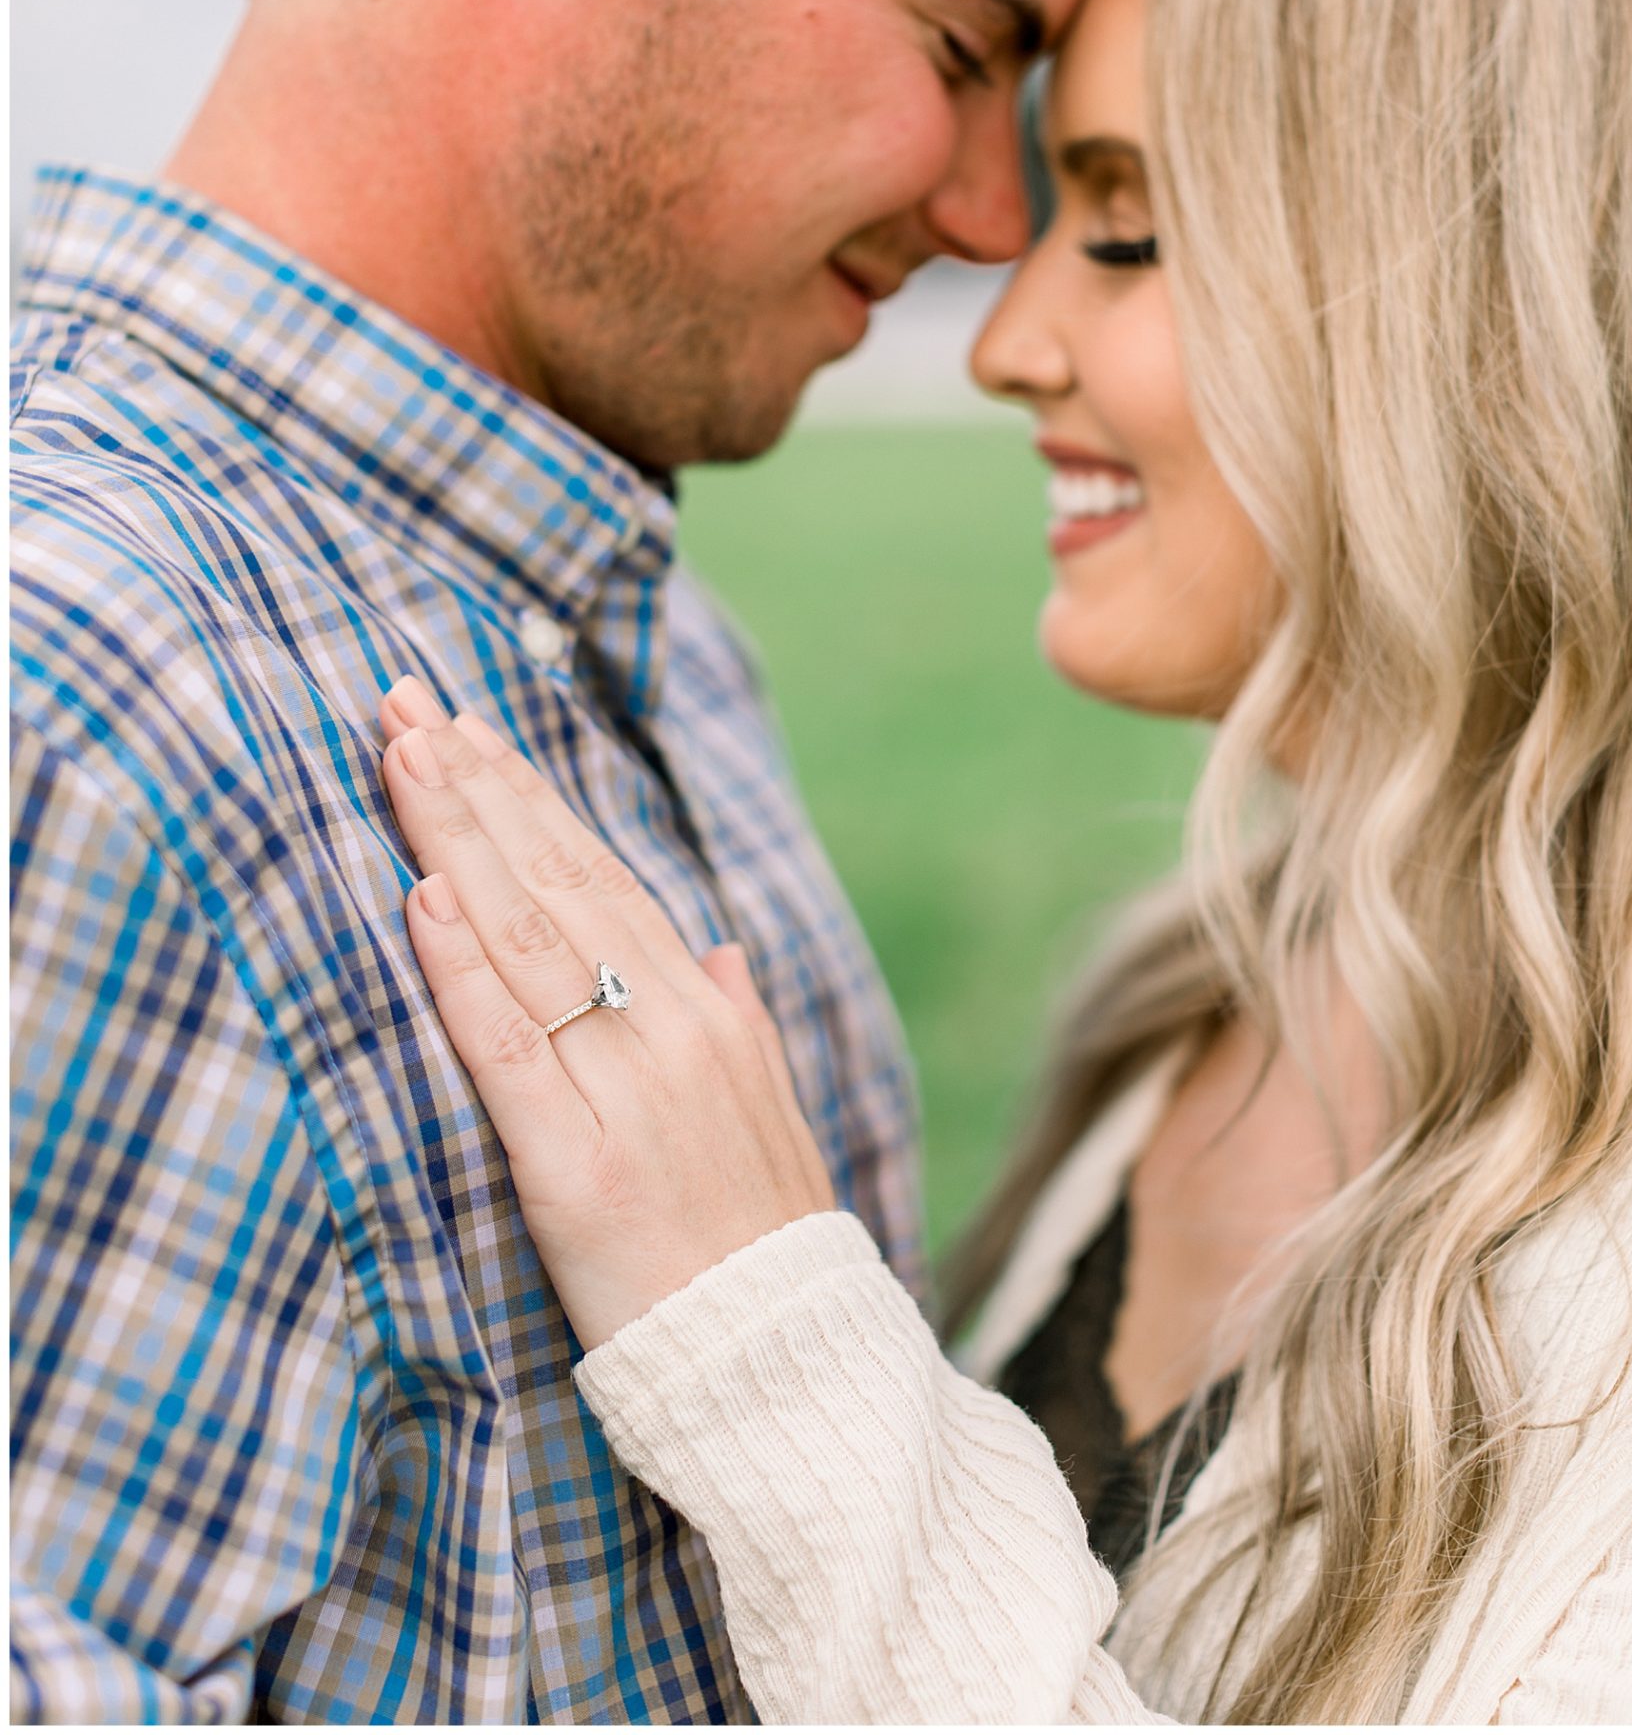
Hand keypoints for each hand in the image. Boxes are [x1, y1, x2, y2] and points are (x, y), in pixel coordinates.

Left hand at [379, 681, 835, 1347]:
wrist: (792, 1368)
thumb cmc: (763, 1240)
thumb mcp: (769, 1112)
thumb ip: (735, 1020)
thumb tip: (718, 949)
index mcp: (709, 1009)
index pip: (601, 874)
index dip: (525, 797)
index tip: (464, 727)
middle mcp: (673, 1029)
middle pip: (556, 881)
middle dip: (474, 785)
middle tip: (402, 702)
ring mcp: (627, 1095)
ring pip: (528, 941)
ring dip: (456, 840)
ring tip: (401, 759)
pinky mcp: (580, 1173)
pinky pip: (509, 1055)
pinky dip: (462, 973)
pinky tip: (422, 901)